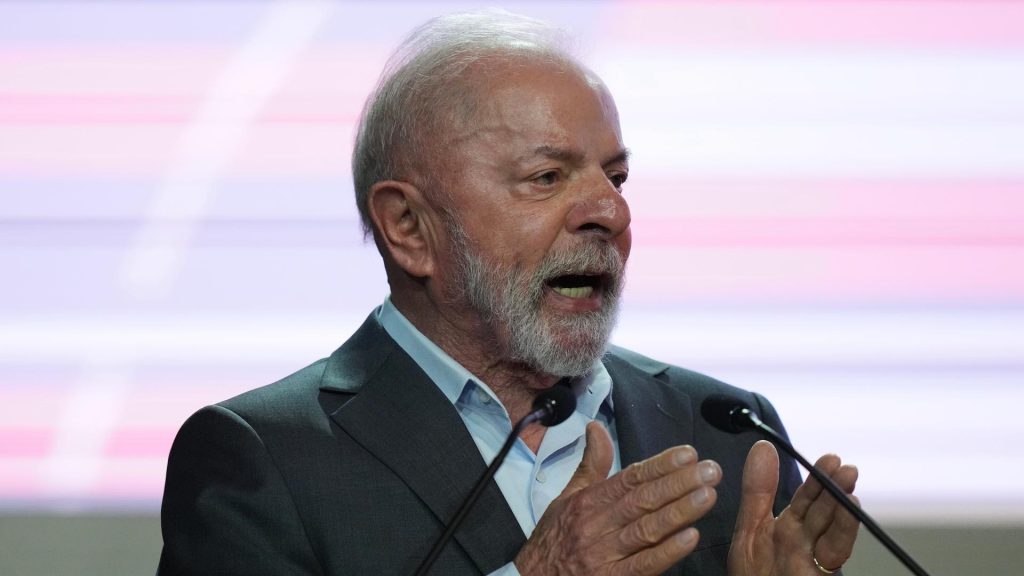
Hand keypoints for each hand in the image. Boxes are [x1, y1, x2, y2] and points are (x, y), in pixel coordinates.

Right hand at [514, 422, 721, 575]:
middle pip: (642, 500)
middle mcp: (597, 525)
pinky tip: (690, 537)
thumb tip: (595, 427)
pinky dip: (668, 551)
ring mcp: (605, 554)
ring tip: (707, 495)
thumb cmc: (554, 538)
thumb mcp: (567, 497)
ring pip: (647, 529)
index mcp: (588, 501)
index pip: (629, 478)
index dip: (660, 465)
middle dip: (679, 483)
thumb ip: (590, 464)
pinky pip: (643, 564)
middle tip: (710, 470)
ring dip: (680, 512)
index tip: (687, 454)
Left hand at [728, 440, 859, 575]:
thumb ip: (758, 492)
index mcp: (790, 530)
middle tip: (845, 467)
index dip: (819, 479)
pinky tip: (848, 515)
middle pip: (825, 514)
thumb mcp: (750, 530)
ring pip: (835, 535)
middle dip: (835, 491)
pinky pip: (834, 555)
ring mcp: (815, 564)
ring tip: (850, 489)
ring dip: (844, 512)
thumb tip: (763, 447)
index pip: (808, 500)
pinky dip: (842, 535)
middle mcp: (807, 545)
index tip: (832, 458)